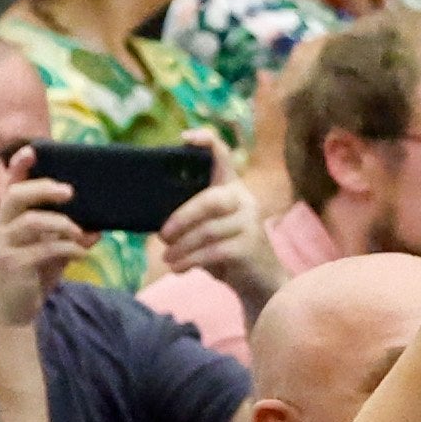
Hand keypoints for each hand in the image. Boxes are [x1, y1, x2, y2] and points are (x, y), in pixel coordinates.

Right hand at [0, 149, 92, 331]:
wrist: (12, 316)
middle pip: (17, 196)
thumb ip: (69, 240)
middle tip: (69, 192)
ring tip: (80, 232)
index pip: (10, 186)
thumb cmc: (30, 279)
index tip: (32, 150)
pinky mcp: (14, 265)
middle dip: (44, 189)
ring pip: (32, 222)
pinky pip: (44, 249)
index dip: (19, 167)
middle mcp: (1, 228)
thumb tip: (97, 230)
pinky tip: (82, 254)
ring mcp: (5, 246)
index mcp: (8, 220)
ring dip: (62, 224)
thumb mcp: (51, 256)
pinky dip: (68, 249)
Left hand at [156, 132, 288, 316]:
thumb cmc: (229, 253)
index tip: (185, 138)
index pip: (222, 156)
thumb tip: (159, 228)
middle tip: (163, 236)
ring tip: (169, 259)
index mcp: (232, 188)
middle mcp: (245, 200)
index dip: (206, 142)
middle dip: (181, 217)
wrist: (261, 284)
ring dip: (182, 248)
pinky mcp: (249, 247)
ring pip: (207, 231)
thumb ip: (193, 220)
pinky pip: (213, 251)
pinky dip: (191, 261)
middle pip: (209, 200)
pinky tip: (179, 268)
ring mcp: (250, 223)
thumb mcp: (210, 230)